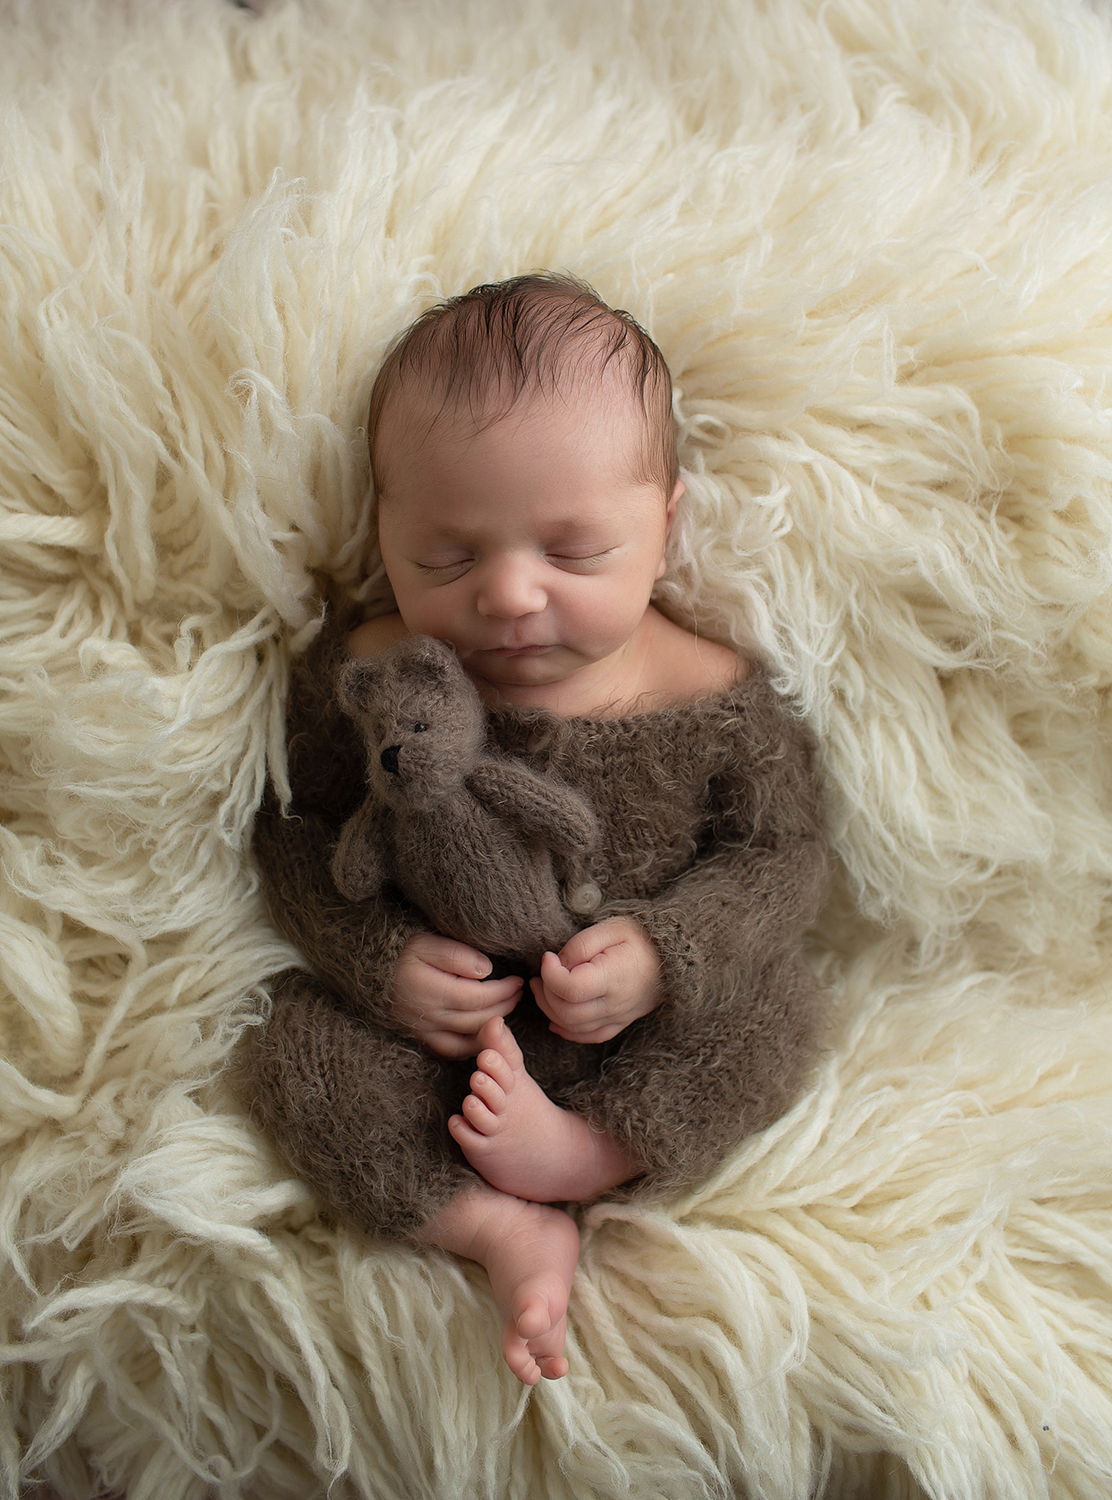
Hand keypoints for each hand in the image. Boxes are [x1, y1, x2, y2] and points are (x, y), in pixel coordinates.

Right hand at [392, 933, 522, 1057]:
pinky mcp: (419, 1037)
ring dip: (491, 1027)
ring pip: (466, 1040)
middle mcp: (429, 1016)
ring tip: (506, 1010)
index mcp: (432, 991)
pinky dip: (471, 1046)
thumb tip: (486, 970)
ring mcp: (423, 1030)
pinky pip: (450, 1051)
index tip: (518, 981)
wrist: (366, 970)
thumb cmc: (398, 951)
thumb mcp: (424, 942)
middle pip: (477, 1019)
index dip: (503, 991)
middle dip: (504, 1007)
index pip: (479, 997)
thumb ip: (456, 954)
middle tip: (519, 994)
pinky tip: (483, 1035)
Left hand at [530, 918, 661, 1044]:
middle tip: (540, 974)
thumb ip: (580, 945)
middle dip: (545, 994)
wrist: (673, 956)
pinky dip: (567, 1030)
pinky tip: (555, 1017)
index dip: (551, 974)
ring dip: (550, 1010)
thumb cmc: (640, 938)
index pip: (571, 989)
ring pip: (573, 1027)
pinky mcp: (619, 1023)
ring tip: (544, 987)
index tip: (549, 957)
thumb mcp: (611, 927)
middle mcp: (615, 1003)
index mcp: (614, 977)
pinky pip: (589, 1036)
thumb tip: (558, 964)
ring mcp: (618, 1017)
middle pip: (567, 1012)